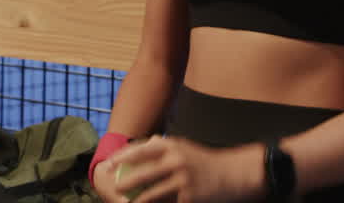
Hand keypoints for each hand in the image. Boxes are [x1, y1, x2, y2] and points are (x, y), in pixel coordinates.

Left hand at [100, 136, 261, 202]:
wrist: (232, 174)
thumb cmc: (203, 160)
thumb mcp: (184, 147)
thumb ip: (163, 146)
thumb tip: (139, 147)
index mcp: (172, 146)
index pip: (141, 150)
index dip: (123, 157)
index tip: (110, 164)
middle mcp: (176, 160)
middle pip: (143, 174)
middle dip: (125, 183)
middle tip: (114, 189)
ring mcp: (183, 180)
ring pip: (153, 194)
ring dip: (138, 201)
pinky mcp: (189, 197)